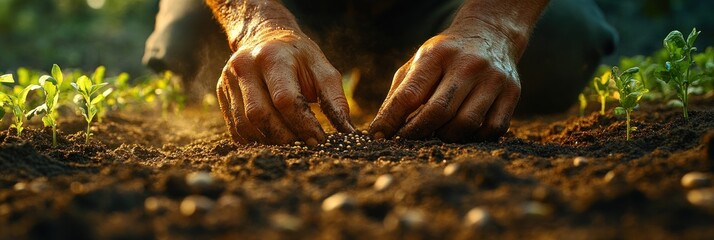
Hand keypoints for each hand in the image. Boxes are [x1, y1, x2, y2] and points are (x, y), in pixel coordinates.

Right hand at [217, 29, 353, 144]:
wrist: (266, 39)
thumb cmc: (299, 57)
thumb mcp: (322, 69)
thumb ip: (336, 99)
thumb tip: (347, 132)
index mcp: (272, 57)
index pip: (285, 99)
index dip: (304, 125)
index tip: (320, 140)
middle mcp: (244, 66)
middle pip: (260, 115)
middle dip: (286, 137)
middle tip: (306, 145)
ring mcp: (228, 81)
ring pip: (245, 125)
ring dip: (270, 141)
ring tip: (291, 142)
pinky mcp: (222, 95)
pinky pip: (235, 128)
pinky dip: (256, 140)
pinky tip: (273, 139)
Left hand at [369, 24, 523, 141]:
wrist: (490, 34)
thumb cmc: (445, 56)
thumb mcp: (418, 63)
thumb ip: (399, 95)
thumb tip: (380, 131)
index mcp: (437, 55)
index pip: (410, 94)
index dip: (391, 120)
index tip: (379, 137)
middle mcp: (468, 64)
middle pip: (439, 112)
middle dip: (418, 133)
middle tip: (408, 141)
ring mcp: (493, 78)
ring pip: (466, 124)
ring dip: (447, 137)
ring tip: (437, 135)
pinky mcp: (512, 92)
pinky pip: (492, 129)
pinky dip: (475, 138)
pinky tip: (464, 133)